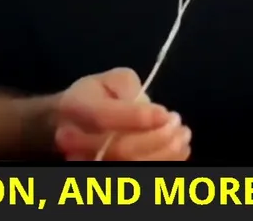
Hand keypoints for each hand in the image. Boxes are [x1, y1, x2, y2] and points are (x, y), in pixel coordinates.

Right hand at [53, 68, 191, 161]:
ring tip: (182, 135)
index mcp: (75, 107)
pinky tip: (178, 150)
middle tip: (178, 123)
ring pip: (130, 165)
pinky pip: (137, 172)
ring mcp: (88, 161)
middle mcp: (75, 140)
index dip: (138, 118)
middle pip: (120, 148)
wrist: (70, 122)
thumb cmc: (96, 96)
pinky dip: (163, 163)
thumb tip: (152, 111)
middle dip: (157, 137)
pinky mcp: (105, 171)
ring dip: (164, 153)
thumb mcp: (111, 79)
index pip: (104, 117)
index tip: (166, 114)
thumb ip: (129, 89)